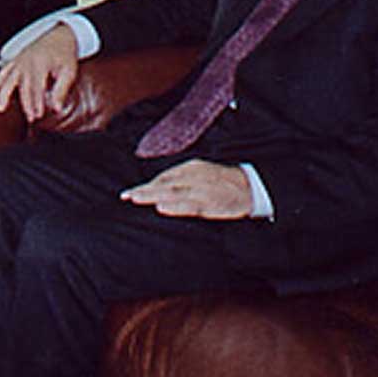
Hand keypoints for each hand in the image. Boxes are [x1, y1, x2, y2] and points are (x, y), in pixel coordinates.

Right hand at [0, 22, 78, 121]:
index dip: (37, 103)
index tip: (38, 115)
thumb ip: (61, 90)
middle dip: (26, 104)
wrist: (59, 35)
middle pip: (24, 87)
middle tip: (30, 117)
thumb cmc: (64, 54)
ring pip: (9, 79)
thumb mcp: (69, 71)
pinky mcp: (16, 59)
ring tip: (0, 107)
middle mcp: (28, 63)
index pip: (38, 88)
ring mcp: (20, 61)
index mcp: (41, 65)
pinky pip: (5, 69)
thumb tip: (57, 108)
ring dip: (4, 94)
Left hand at [121, 159, 252, 218]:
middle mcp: (194, 176)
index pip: (164, 177)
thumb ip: (184, 179)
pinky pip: (190, 205)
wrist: (252, 187)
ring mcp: (202, 190)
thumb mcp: (203, 173)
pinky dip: (175, 206)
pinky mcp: (211, 203)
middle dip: (143, 191)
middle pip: (164, 184)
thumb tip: (161, 189)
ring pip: (172, 193)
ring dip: (152, 196)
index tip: (130, 193)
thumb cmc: (225, 182)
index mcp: (192, 168)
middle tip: (125, 197)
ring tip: (135, 199)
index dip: (147, 185)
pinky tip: (161, 208)